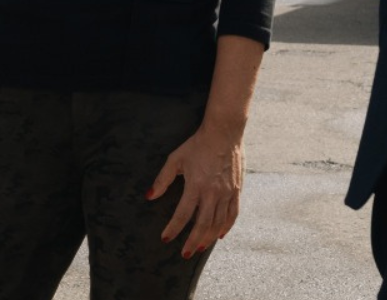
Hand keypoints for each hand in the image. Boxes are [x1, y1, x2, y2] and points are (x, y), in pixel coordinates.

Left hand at [147, 124, 243, 258]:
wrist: (224, 133)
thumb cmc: (197, 144)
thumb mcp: (176, 159)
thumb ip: (163, 179)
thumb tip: (149, 197)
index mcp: (195, 185)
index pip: (182, 214)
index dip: (173, 229)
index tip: (166, 239)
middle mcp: (212, 192)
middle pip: (202, 225)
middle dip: (192, 242)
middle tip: (184, 254)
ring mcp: (226, 193)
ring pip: (218, 223)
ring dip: (208, 238)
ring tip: (199, 248)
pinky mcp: (236, 191)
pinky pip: (232, 214)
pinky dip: (226, 227)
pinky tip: (219, 236)